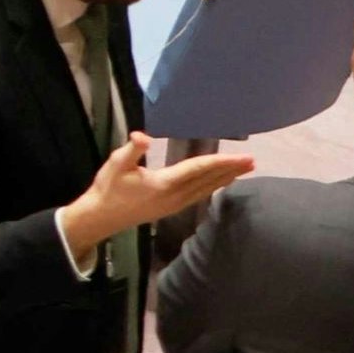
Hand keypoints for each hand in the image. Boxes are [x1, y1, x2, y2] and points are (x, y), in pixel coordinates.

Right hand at [61, 136, 254, 252]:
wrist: (102, 216)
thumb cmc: (108, 188)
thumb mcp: (115, 164)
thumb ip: (132, 150)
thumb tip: (143, 136)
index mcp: (165, 183)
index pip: (198, 169)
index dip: (221, 162)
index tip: (241, 157)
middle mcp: (175, 196)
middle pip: (208, 180)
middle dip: (231, 170)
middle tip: (252, 161)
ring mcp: (175, 204)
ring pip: (207, 189)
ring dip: (225, 179)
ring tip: (243, 171)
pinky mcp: (172, 208)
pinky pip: (200, 195)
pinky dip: (214, 187)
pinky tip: (220, 183)